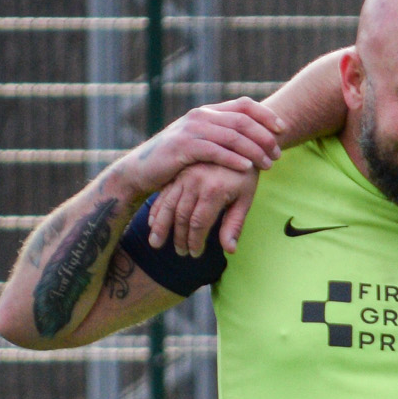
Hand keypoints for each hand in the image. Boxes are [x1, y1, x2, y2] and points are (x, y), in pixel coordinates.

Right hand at [125, 98, 278, 197]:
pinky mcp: (183, 147)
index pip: (244, 104)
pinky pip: (215, 151)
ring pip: (232, 136)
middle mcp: (201, 116)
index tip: (283, 129)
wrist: (142, 170)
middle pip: (242, 121)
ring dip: (254, 150)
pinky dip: (233, 159)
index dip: (266, 115)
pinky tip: (247, 168)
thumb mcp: (202, 144)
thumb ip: (223, 137)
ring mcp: (191, 130)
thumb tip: (254, 139)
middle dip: (265, 137)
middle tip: (278, 155)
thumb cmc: (178, 160)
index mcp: (208, 112)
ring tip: (268, 164)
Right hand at [146, 161, 260, 256]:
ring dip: (161, 227)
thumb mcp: (245, 198)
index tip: (195, 254)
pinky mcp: (176, 171)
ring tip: (158, 244)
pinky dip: (156, 210)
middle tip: (181, 254)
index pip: (198, 223)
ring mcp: (183, 174)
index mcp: (214, 188)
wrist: (236, 143)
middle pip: (181, 216)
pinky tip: (152, 223)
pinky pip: (163, 193)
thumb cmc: (244, 175)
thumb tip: (230, 251)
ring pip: (168, 205)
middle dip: (179, 238)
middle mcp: (195, 180)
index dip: (195, 241)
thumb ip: (235, 224)